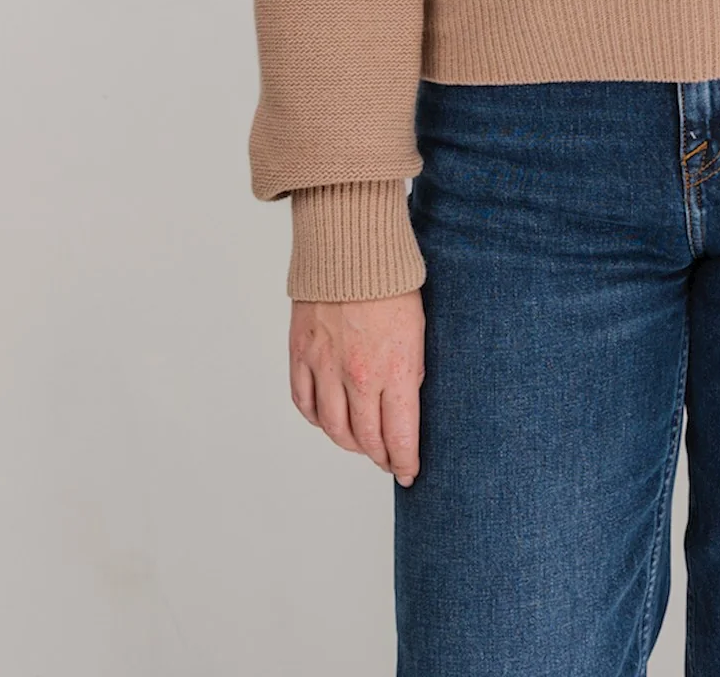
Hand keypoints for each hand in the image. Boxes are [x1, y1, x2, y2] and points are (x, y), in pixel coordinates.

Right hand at [289, 289, 425, 484]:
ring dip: (349, 444)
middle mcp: (357, 376)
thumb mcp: (419, 328)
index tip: (409, 473)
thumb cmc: (392, 282)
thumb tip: (407, 402)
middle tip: (389, 461)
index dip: (405, 461)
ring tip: (361, 445)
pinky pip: (304, 403)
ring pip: (333, 428)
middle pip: (366, 439)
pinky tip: (328, 421)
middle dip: (381, 457)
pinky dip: (316, 420)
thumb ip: (412, 369)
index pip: (400, 435)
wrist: (350, 246)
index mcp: (394, 369)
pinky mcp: (301, 354)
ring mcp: (325, 366)